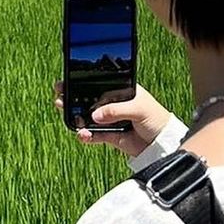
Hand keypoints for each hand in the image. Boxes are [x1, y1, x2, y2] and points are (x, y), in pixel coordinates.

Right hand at [53, 81, 171, 158]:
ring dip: (76, 116)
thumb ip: (116, 110)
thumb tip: (94, 116)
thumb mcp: (138, 109)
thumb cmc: (156, 119)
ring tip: (65, 114)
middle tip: (59, 96)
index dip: (83, 82)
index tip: (67, 80)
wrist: (164, 144)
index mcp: (122, 90)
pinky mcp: (111, 136)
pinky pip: (94, 135)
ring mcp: (111, 120)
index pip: (99, 84)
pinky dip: (86, 136)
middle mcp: (114, 104)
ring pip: (88, 117)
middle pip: (89, 99)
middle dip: (73, 97)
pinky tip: (82, 135)